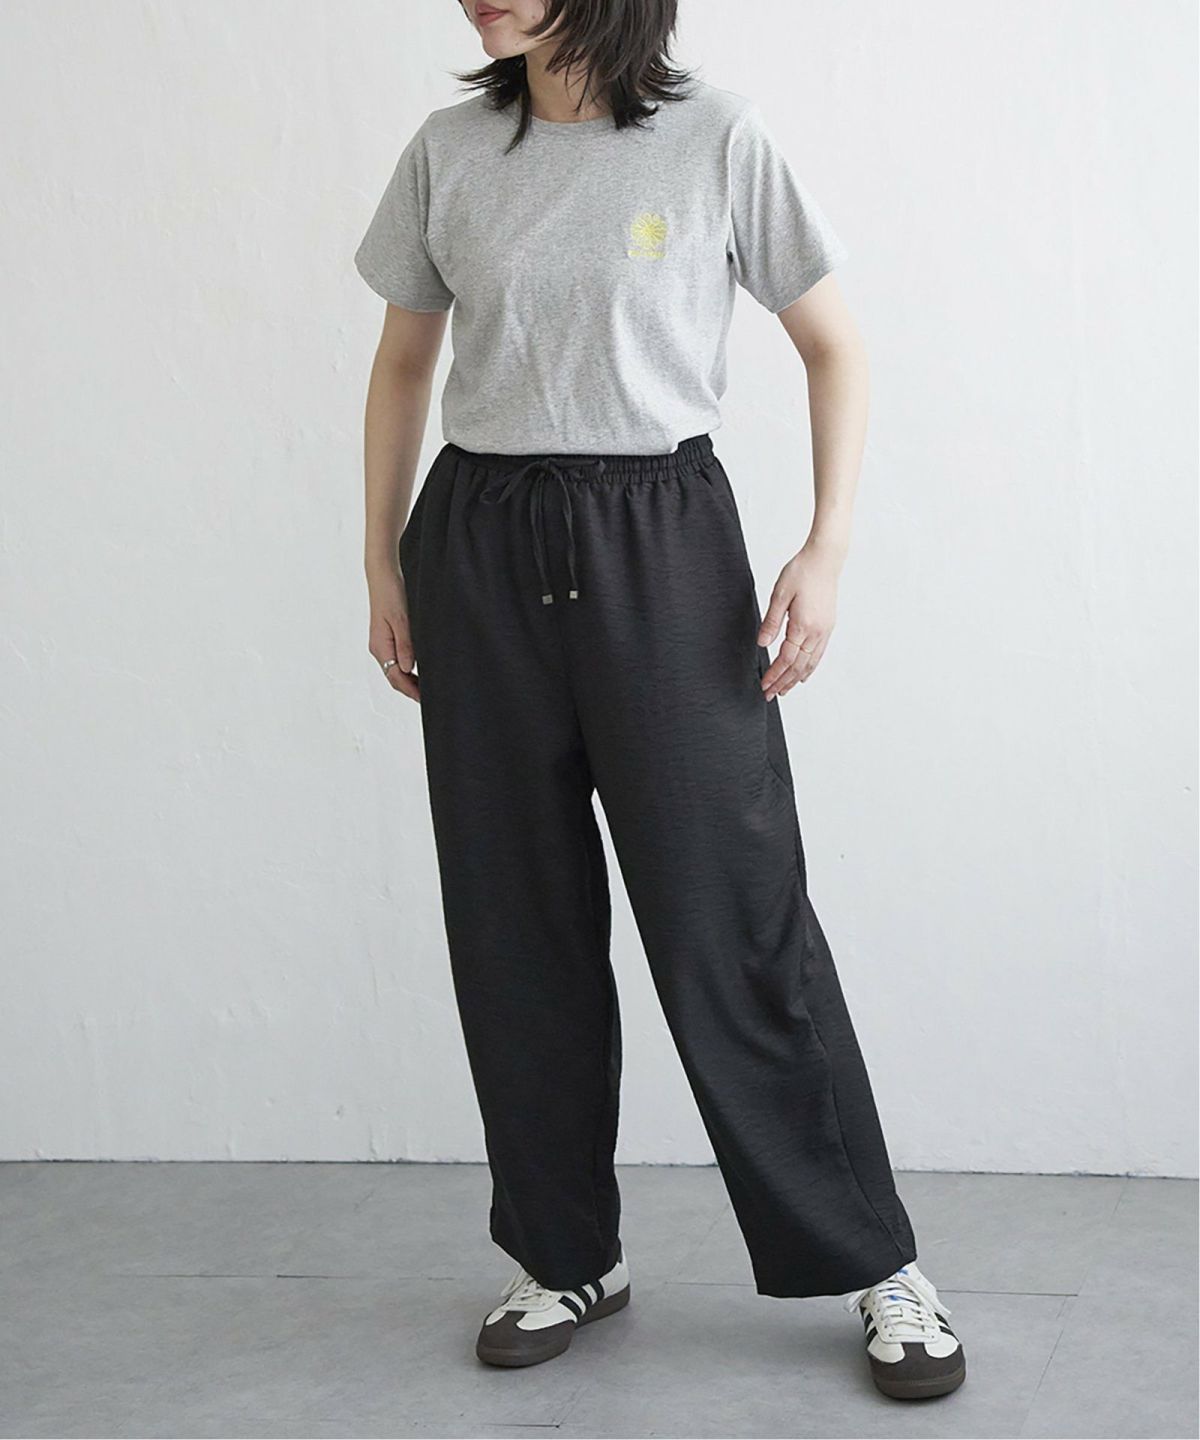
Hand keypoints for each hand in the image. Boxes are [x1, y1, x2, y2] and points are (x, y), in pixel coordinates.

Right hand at [368, 568, 418, 702]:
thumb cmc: (392, 594)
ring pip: (395, 670)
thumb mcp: (402, 620)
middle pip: (394, 677)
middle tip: (431, 698)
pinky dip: (407, 669)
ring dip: (409, 680)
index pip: (395, 677)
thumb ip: (405, 645)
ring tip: (427, 688)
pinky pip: (396, 659)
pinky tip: (419, 670)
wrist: (383, 576)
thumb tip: (407, 668)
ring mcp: (382, 643)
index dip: (410, 690)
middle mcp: (379, 648)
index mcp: (381, 647)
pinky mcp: (387, 637)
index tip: (425, 699)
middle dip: (410, 690)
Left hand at [756, 542, 841, 700]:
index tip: (764, 685)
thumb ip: (771, 621)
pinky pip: (818, 654)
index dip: (774, 675)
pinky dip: (809, 668)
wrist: (825, 559)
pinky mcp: (828, 626)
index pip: (786, 659)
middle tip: (770, 694)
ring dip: (796, 679)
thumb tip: (762, 644)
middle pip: (798, 666)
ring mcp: (825, 631)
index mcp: (803, 625)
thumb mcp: (779, 594)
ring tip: (784, 690)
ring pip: (810, 663)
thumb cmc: (802, 571)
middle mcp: (817, 632)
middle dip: (783, 682)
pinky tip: (803, 674)